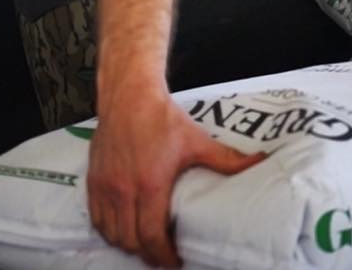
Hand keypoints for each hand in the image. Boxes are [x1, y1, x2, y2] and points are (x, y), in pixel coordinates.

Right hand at [87, 87, 264, 266]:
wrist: (129, 98)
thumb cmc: (163, 119)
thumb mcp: (198, 141)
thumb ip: (227, 159)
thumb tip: (258, 162)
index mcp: (150, 185)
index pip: (151, 236)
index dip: (163, 255)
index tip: (174, 261)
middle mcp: (123, 191)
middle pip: (130, 241)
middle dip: (147, 255)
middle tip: (162, 256)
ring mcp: (105, 188)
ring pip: (110, 234)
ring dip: (127, 245)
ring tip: (145, 246)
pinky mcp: (93, 181)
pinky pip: (95, 218)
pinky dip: (108, 231)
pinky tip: (122, 230)